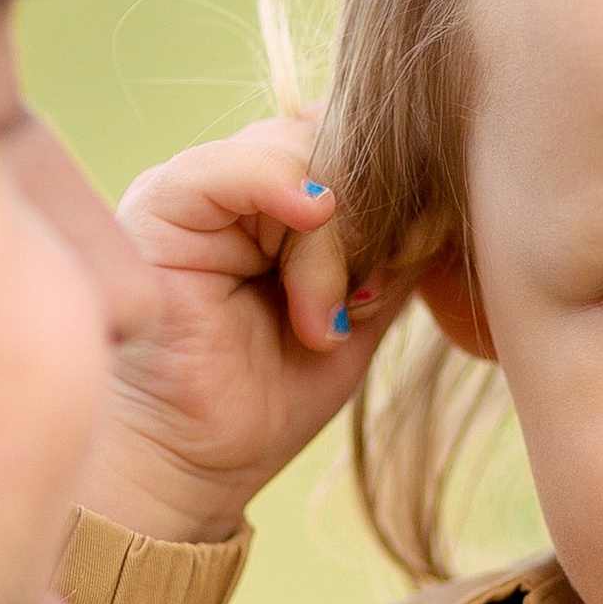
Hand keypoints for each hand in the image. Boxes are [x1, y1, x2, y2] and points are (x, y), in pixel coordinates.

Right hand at [82, 116, 399, 546]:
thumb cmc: (272, 395)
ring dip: (329, 242)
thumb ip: (395, 245)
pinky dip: (280, 184)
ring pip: (298, 154)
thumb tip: (441, 195)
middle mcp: (242, 182)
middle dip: (371, 220)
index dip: (402, 191)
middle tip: (361, 302)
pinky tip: (311, 221)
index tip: (411, 260)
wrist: (196, 462)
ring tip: (317, 320)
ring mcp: (201, 189)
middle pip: (336, 141)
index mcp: (288, 200)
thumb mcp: (359, 309)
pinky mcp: (161, 205)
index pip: (361, 141)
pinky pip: (228, 166)